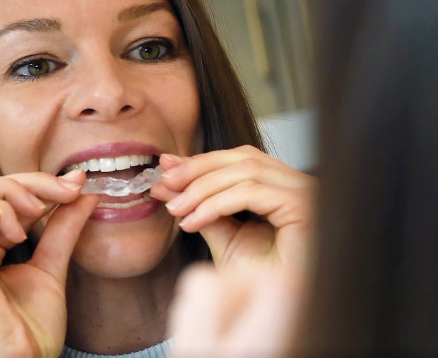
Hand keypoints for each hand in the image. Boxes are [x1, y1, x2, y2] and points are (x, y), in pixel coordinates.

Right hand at [0, 170, 98, 356]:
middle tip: (64, 193)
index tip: (73, 188)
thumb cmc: (30, 330)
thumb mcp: (51, 266)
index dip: (33, 184)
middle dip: (25, 181)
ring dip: (11, 191)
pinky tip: (20, 234)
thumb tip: (83, 193)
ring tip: (40, 213)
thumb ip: (62, 229)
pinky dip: (0, 211)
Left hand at [151, 145, 313, 356]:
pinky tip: (193, 222)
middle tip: (166, 182)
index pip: (241, 159)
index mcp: (282, 187)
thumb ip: (201, 208)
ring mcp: (305, 194)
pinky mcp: (304, 207)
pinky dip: (216, 204)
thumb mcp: (223, 237)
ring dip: (202, 188)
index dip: (202, 161)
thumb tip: (169, 185)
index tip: (167, 166)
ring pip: (246, 172)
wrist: (278, 311)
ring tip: (176, 209)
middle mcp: (299, 185)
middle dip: (198, 168)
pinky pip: (251, 193)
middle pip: (244, 158)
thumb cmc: (259, 280)